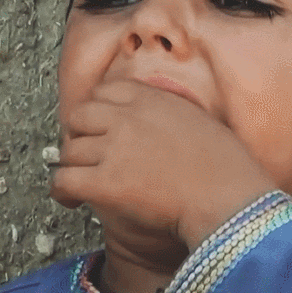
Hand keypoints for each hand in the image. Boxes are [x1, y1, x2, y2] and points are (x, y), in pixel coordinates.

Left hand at [49, 78, 278, 265]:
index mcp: (154, 99)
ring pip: (69, 151)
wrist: (229, 198)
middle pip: (79, 116)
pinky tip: (71, 201)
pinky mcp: (106, 182)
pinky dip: (61, 193)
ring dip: (74, 166)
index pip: (106, 91)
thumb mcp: (204, 122)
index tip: (101, 126)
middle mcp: (129, 118)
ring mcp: (115, 149)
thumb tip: (163, 127)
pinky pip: (63, 181)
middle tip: (89, 155)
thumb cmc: (229, 168)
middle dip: (81, 135)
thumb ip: (173, 116)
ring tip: (81, 182)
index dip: (100, 110)